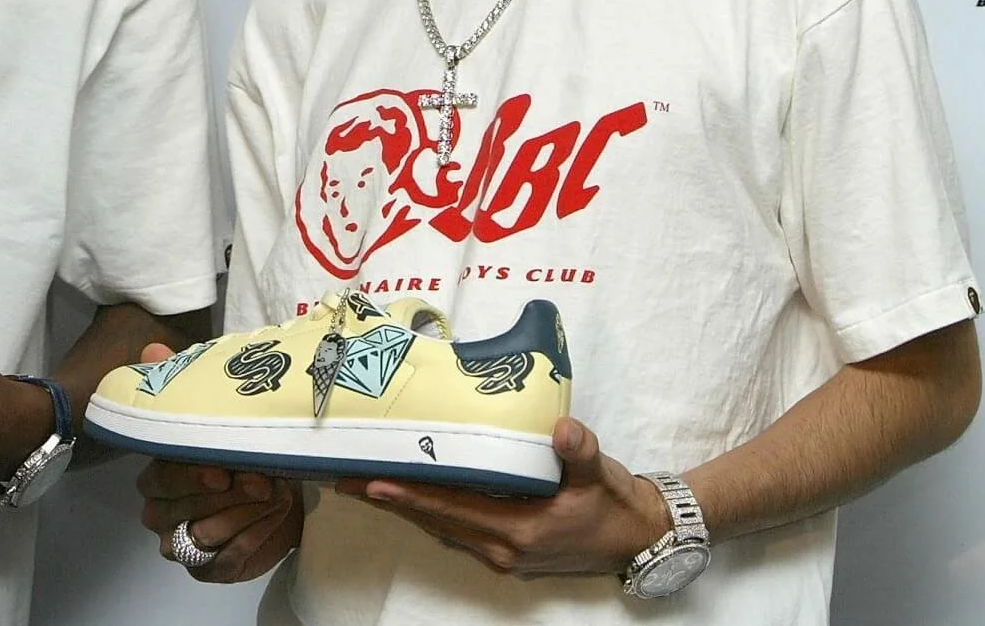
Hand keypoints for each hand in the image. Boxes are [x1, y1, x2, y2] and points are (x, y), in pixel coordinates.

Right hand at [132, 342, 301, 581]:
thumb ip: (183, 381)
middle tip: (262, 480)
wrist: (278, 490)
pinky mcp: (207, 569)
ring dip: (245, 514)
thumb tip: (152, 348)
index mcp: (155, 474)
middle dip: (225, 496)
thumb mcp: (217, 410)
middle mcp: (159, 512)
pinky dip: (255, 538)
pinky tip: (277, 517)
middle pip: (180, 510)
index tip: (223, 470)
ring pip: (204, 536)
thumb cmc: (242, 450)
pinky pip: (226, 561)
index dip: (190, 475)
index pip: (160, 477)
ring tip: (277, 493)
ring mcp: (180, 544)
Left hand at [332, 417, 668, 577]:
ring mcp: (503, 553)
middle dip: (391, 501)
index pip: (452, 509)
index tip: (374, 483)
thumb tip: (563, 430)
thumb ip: (580, 451)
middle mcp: (503, 548)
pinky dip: (429, 513)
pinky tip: (410, 496)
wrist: (638, 537)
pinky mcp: (506, 550)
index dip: (412, 496)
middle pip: (435, 520)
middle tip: (345, 478)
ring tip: (364, 485)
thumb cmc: (615, 503)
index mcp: (519, 530)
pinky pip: (456, 530)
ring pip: (442, 527)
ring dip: (405, 507)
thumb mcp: (601, 473)